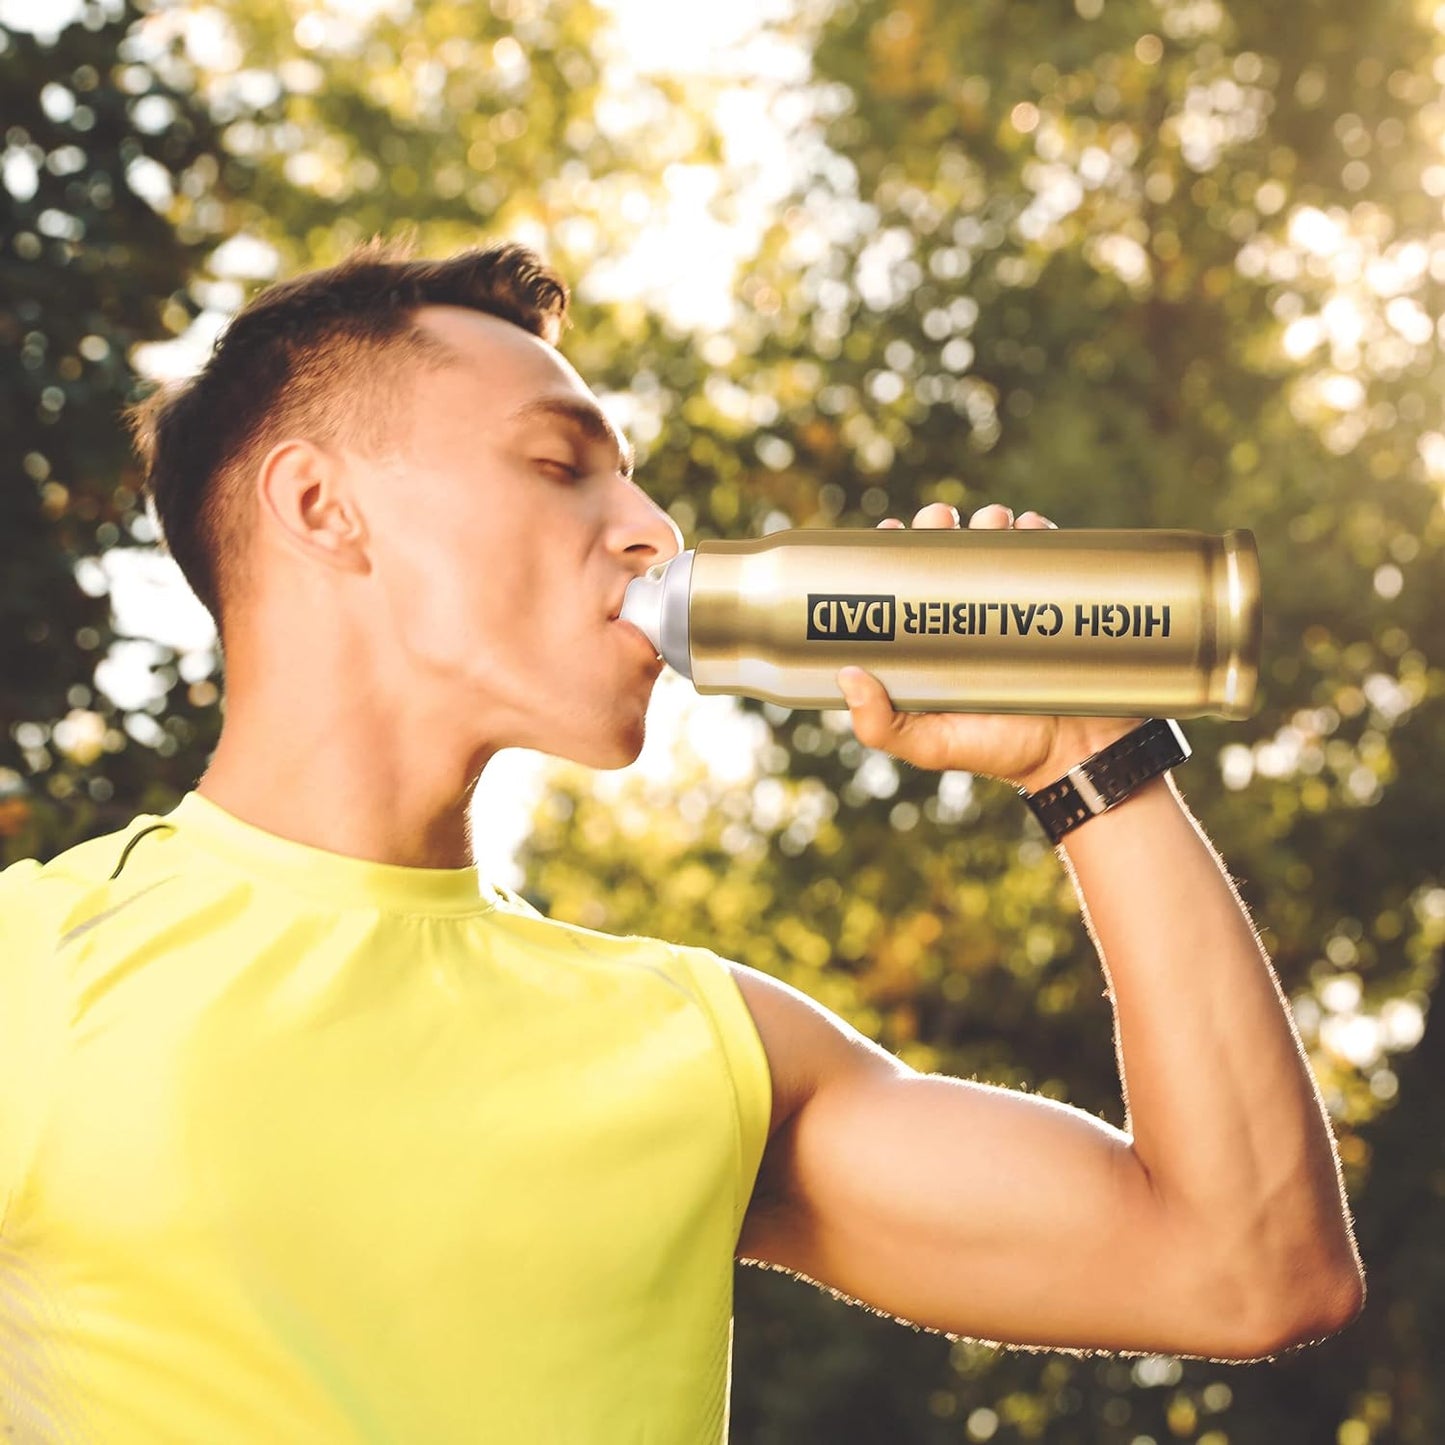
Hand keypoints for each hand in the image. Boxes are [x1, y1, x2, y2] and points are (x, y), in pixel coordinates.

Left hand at [835, 503, 1143, 791]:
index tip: (889, 530)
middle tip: (941, 520)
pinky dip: (1038, 532)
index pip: (905, 585)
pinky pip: (1046, 556)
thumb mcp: (930, 747)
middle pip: (947, 554)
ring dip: (990, 520)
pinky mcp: (1054, 603)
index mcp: (930, 642)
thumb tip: (847, 675)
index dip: (894, 554)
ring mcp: (1012, 607)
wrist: (1077, 755)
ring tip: (993, 520)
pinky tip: (1030, 527)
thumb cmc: (998, 751)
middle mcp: (968, 618)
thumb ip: (881, 726)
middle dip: (940, 524)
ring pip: (995, 547)